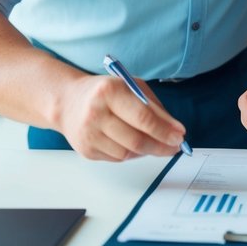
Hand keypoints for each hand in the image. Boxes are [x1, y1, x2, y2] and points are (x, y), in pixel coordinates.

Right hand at [54, 72, 186, 161]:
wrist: (67, 101)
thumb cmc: (104, 91)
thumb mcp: (130, 86)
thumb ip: (153, 106)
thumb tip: (174, 129)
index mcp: (109, 91)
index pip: (143, 117)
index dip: (164, 130)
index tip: (179, 136)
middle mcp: (95, 113)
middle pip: (136, 139)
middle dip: (160, 146)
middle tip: (174, 147)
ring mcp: (88, 134)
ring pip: (128, 153)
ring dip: (146, 150)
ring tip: (153, 142)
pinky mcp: (86, 150)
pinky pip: (118, 158)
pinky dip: (131, 153)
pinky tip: (133, 143)